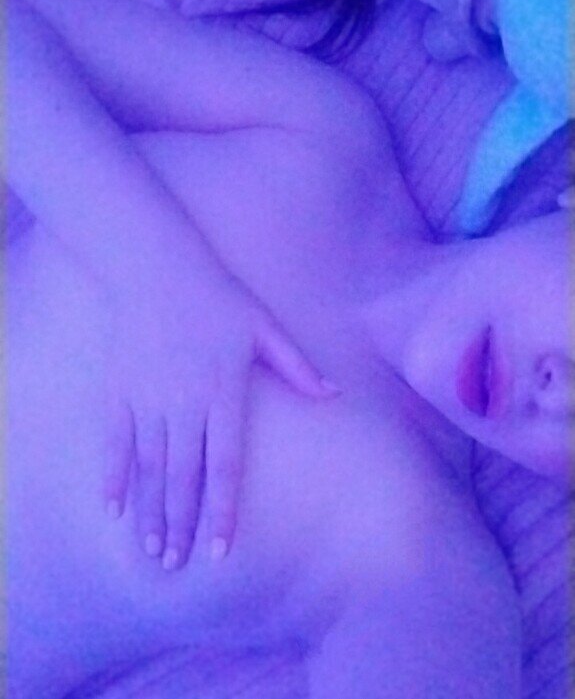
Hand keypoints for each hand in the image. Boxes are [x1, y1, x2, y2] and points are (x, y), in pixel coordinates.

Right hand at [103, 268, 335, 570]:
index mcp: (223, 391)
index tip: (222, 549)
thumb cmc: (217, 296)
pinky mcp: (119, 390)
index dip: (224, 509)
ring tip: (152, 549)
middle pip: (184, 476)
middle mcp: (184, 402)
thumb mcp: (264, 326)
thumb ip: (297, 366)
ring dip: (151, 510)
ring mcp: (148, 398)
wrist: (157, 268)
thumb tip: (335, 395)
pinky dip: (113, 476)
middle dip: (182, 524)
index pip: (226, 464)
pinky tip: (113, 508)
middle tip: (178, 564)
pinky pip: (115, 442)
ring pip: (150, 467)